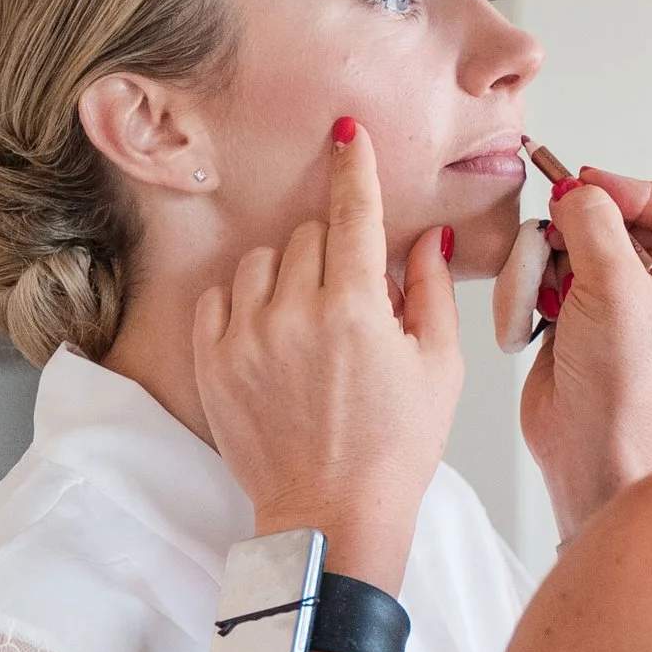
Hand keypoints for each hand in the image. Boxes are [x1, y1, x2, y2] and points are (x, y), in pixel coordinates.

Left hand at [192, 124, 461, 588]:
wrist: (331, 517)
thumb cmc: (394, 450)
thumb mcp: (438, 368)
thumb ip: (430, 290)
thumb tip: (423, 238)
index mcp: (355, 309)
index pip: (351, 211)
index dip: (352, 167)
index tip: (346, 135)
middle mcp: (294, 314)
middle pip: (308, 235)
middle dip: (333, 251)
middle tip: (353, 301)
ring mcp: (246, 337)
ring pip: (262, 261)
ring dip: (287, 275)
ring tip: (310, 323)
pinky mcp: (213, 362)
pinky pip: (221, 296)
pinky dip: (246, 303)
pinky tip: (273, 335)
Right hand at [519, 166, 651, 537]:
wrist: (585, 447)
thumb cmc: (622, 385)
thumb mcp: (614, 285)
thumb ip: (593, 219)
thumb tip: (573, 190)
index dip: (641, 189)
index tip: (596, 195)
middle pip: (624, 213)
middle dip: (583, 226)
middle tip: (557, 234)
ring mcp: (624, 297)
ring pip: (580, 238)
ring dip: (551, 258)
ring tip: (546, 294)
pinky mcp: (582, 311)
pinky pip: (552, 267)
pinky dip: (536, 282)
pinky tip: (535, 315)